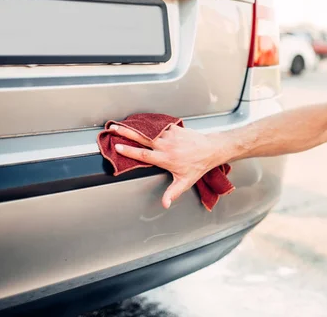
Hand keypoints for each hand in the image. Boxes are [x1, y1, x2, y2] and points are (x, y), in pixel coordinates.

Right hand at [109, 124, 223, 208]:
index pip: (143, 155)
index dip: (129, 151)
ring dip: (136, 126)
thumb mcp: (185, 182)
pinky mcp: (175, 128)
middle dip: (126, 132)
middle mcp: (166, 145)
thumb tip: (165, 204)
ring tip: (123, 123)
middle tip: (114, 128)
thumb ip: (173, 193)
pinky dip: (148, 123)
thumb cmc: (198, 165)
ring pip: (149, 129)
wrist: (211, 149)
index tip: (118, 147)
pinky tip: (140, 121)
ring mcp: (170, 135)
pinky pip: (159, 124)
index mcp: (165, 159)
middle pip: (142, 138)